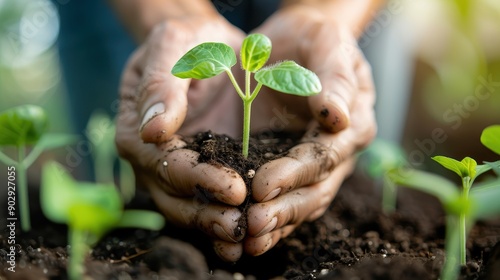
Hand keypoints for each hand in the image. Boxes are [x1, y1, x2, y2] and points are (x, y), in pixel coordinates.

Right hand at [115, 14, 249, 260]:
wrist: (208, 47)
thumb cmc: (187, 42)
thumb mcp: (172, 46)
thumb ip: (160, 84)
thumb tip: (153, 129)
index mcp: (137, 130)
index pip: (165, 163)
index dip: (198, 178)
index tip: (233, 188)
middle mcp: (152, 158)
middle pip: (174, 196)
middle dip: (207, 214)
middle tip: (242, 226)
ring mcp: (176, 169)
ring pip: (189, 207)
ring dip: (216, 226)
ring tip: (248, 236)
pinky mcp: (203, 172)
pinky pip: (209, 201)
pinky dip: (226, 218)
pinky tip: (250, 233)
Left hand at [236, 6, 376, 255]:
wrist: (293, 43)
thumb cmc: (312, 38)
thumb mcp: (327, 41)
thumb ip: (335, 75)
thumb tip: (339, 117)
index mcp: (352, 122)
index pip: (325, 155)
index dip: (296, 172)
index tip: (264, 184)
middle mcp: (337, 153)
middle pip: (315, 189)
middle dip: (284, 208)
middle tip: (253, 224)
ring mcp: (315, 167)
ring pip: (300, 204)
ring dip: (275, 223)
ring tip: (247, 237)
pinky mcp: (291, 171)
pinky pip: (282, 201)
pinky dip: (268, 220)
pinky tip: (244, 234)